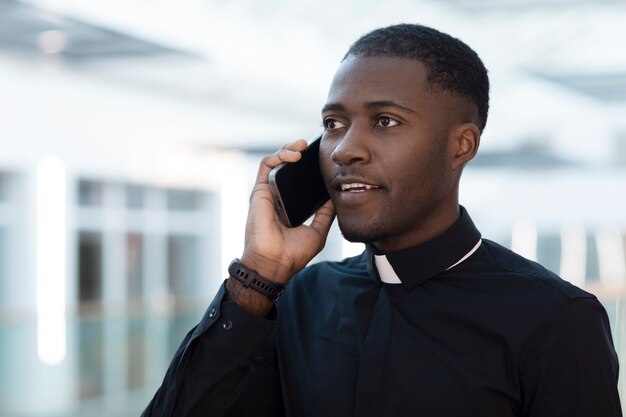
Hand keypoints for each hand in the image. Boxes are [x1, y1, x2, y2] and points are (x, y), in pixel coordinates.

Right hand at [241, 139, 334, 283]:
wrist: (275, 263)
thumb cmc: (293, 253)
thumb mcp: (317, 231)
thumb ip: (325, 214)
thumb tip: (335, 197)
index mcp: (290, 206)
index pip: (298, 181)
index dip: (308, 168)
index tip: (321, 159)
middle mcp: (277, 197)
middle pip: (286, 168)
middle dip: (297, 153)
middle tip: (311, 146)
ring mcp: (267, 193)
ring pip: (275, 162)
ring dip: (287, 149)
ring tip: (302, 145)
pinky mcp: (259, 191)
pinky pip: (266, 166)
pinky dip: (278, 155)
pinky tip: (293, 155)